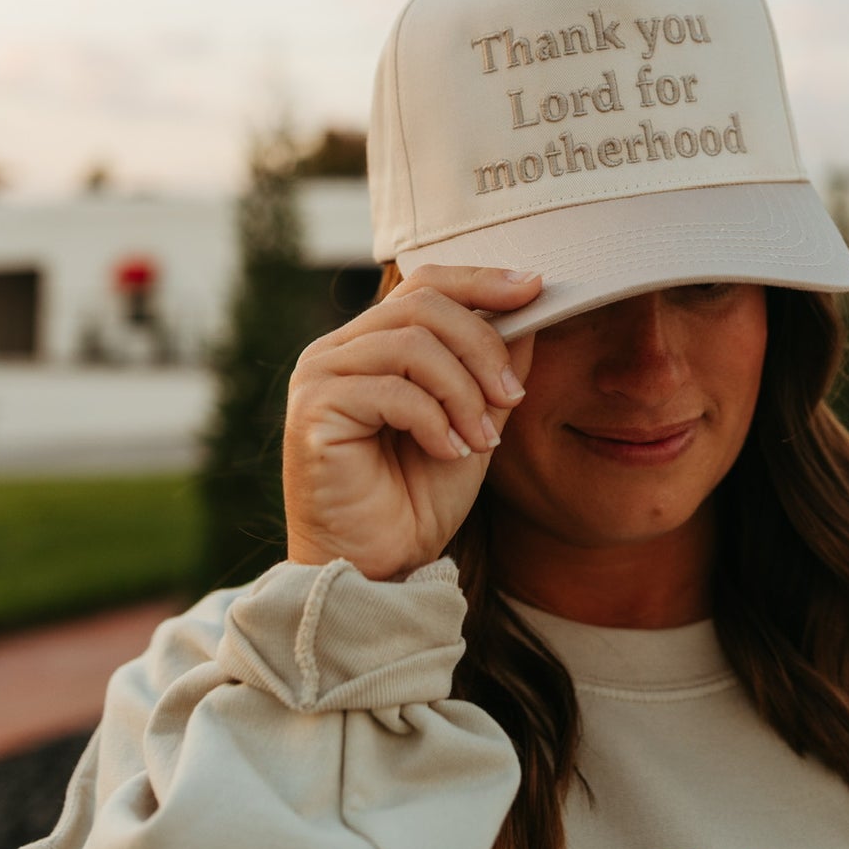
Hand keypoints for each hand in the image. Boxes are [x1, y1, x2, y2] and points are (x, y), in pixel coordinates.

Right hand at [282, 266, 540, 580]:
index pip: (425, 285)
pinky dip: (435, 420)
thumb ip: (491, 369)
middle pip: (423, 306)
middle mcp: (337, 349)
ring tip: (482, 440)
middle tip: (513, 397)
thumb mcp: (473, 422)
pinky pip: (392, 390)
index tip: (536, 289)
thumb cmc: (418, 499)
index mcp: (370, 343)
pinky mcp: (312, 409)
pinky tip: (449, 453)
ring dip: (463, 392)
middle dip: (483, 347)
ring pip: (412, 344)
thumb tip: (530, 309)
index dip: (481, 281)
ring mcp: (319, 375)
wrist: (378, 568)